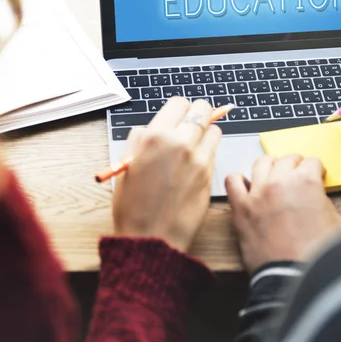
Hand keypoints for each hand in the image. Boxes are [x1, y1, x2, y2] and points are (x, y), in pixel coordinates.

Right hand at [113, 97, 221, 251]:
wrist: (152, 238)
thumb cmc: (133, 206)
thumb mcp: (126, 166)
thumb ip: (139, 140)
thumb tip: (151, 129)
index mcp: (156, 137)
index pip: (179, 103)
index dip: (178, 109)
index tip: (177, 115)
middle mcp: (181, 143)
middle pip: (202, 110)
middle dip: (197, 113)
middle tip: (191, 122)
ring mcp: (199, 159)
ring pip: (214, 129)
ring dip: (206, 132)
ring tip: (194, 144)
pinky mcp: (210, 174)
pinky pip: (215, 151)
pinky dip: (209, 151)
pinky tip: (196, 162)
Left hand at [226, 155, 340, 272]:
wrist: (293, 277)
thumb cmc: (315, 255)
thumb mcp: (334, 221)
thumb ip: (322, 200)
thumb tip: (314, 196)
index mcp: (306, 181)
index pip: (312, 162)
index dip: (316, 170)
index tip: (315, 176)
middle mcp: (280, 181)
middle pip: (287, 159)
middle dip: (295, 165)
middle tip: (297, 176)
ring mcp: (258, 192)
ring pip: (261, 162)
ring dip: (270, 167)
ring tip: (274, 176)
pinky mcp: (241, 208)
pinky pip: (232, 181)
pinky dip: (238, 181)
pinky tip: (247, 188)